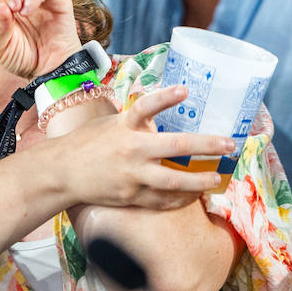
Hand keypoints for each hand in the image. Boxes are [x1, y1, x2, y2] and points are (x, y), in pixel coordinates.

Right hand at [55, 85, 234, 209]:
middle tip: (229, 145)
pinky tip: (194, 194)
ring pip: (173, 181)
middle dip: (206, 146)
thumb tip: (162, 115)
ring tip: (216, 178)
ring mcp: (132, 176)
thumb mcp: (110, 124)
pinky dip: (180, 198)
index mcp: (124, 127)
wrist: (62, 172)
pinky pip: (162, 200)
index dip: (165, 97)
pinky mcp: (130, 197)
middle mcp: (130, 150)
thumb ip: (136, 122)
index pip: (146, 107)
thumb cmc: (87, 143)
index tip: (185, 90)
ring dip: (199, 180)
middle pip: (175, 147)